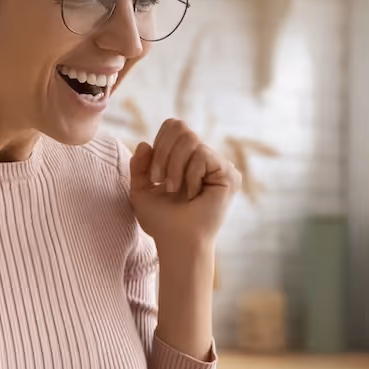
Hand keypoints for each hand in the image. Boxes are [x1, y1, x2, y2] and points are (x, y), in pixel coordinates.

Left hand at [129, 119, 240, 252]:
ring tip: (175, 190)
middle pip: (181, 128)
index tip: (154, 175)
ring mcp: (217, 165)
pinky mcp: (229, 173)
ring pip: (191, 140)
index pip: (174, 126)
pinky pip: (203, 155)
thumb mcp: (141, 190)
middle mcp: (203, 158)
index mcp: (185, 158)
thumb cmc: (161, 221)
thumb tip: (146, 143)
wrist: (177, 241)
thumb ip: (139, 165)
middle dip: (164, 154)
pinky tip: (194, 195)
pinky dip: (190, 176)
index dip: (160, 144)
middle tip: (161, 182)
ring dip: (175, 167)